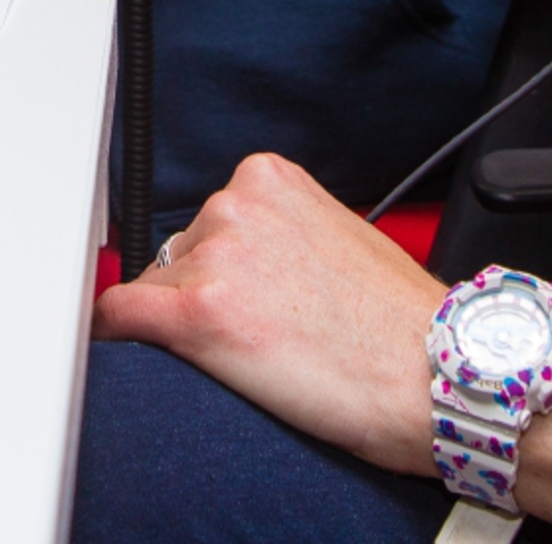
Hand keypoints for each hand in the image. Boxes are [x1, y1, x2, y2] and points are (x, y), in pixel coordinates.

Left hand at [94, 153, 442, 473]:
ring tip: (251, 360)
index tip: (233, 301)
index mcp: (268, 178)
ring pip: (153, 295)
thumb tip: (237, 261)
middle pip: (176, 257)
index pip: (206, 225)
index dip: (215, 273)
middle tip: (256, 339)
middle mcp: (234, 204)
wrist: (434, 373)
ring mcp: (215, 256)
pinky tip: (135, 359)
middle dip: (201, 298)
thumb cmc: (400, 324)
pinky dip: (117, 341)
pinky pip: (118, 320)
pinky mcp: (199, 313)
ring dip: (182, 329)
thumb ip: (279, 232)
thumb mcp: (336, 237)